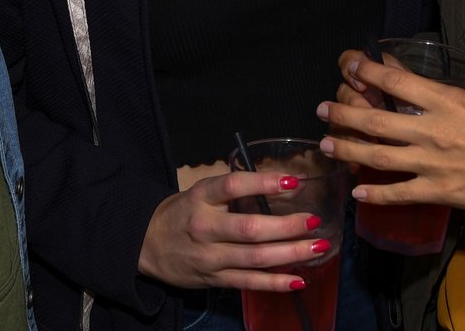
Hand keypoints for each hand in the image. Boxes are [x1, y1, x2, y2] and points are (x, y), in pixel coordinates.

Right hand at [137, 169, 328, 291]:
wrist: (146, 244)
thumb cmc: (181, 213)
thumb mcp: (200, 192)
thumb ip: (233, 191)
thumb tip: (282, 184)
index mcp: (200, 197)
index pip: (232, 186)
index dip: (263, 183)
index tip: (292, 182)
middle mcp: (205, 227)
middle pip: (250, 228)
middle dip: (287, 226)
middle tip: (314, 220)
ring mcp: (210, 257)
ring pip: (255, 258)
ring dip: (290, 253)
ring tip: (318, 246)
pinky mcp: (214, 279)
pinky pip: (249, 282)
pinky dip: (275, 283)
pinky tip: (299, 279)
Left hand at [317, 50, 464, 214]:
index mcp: (446, 101)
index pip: (397, 82)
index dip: (369, 72)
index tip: (351, 65)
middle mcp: (431, 129)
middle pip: (375, 120)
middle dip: (344, 113)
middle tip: (322, 109)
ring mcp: (431, 162)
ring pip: (377, 156)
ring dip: (347, 149)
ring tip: (326, 144)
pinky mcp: (437, 191)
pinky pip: (398, 192)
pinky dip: (375, 194)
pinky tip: (357, 192)